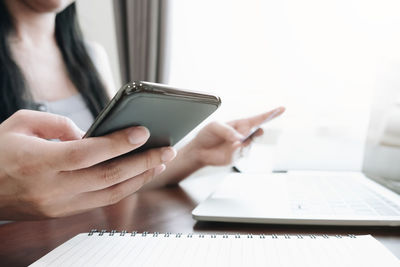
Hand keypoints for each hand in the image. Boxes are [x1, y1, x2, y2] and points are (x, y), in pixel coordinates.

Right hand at [0, 110, 175, 219]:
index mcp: (39, 161)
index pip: (88, 153)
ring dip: (139, 178)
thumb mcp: (19, 124)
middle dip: (142, 162)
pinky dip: (122, 188)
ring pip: (110, 194)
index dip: (118, 143)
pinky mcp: (61, 213)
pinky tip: (137, 176)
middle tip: (167, 149)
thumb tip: (89, 134)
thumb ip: (58, 125)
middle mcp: (51, 187)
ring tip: (159, 162)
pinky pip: (100, 201)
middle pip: (108, 176)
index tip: (144, 132)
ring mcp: (58, 204)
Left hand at [187, 107, 284, 166]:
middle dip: (257, 131)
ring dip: (241, 141)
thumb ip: (227, 131)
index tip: (281, 109)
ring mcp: (241, 147)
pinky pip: (239, 152)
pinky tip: (230, 146)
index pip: (258, 119)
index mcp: (240, 124)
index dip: (270, 114)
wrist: (198, 150)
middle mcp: (243, 135)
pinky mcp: (236, 157)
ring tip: (233, 141)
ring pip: (247, 143)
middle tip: (255, 131)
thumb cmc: (207, 135)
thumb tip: (239, 139)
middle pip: (257, 131)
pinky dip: (234, 149)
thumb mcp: (214, 126)